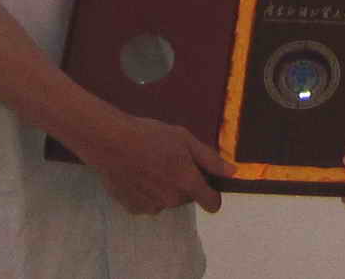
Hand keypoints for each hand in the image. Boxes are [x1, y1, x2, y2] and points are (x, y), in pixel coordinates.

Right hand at [83, 112, 232, 215]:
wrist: (111, 142)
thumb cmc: (150, 135)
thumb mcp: (185, 139)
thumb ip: (210, 159)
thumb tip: (233, 172)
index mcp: (187, 183)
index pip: (212, 203)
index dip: (213, 193)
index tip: (207, 182)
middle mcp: (171, 200)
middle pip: (188, 197)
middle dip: (184, 183)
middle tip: (170, 160)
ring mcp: (151, 206)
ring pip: (167, 200)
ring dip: (165, 187)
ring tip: (150, 164)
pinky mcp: (134, 208)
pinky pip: (149, 203)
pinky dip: (147, 192)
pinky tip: (138, 173)